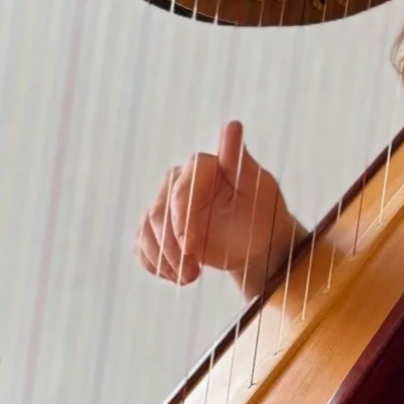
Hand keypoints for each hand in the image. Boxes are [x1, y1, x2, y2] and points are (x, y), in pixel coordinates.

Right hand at [135, 120, 303, 296]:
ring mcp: (166, 204)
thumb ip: (239, 160)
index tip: (191, 246)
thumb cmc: (261, 212)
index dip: (183, 216)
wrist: (257, 242)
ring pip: (147, 228)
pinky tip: (175, 276)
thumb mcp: (258, 189)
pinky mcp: (159, 227)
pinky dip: (154, 263)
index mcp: (203, 166)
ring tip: (188, 278)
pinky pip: (142, 243)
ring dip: (163, 258)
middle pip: (159, 211)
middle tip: (192, 273)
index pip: (182, 186)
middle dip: (172, 246)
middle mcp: (179, 180)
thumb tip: (233, 125)